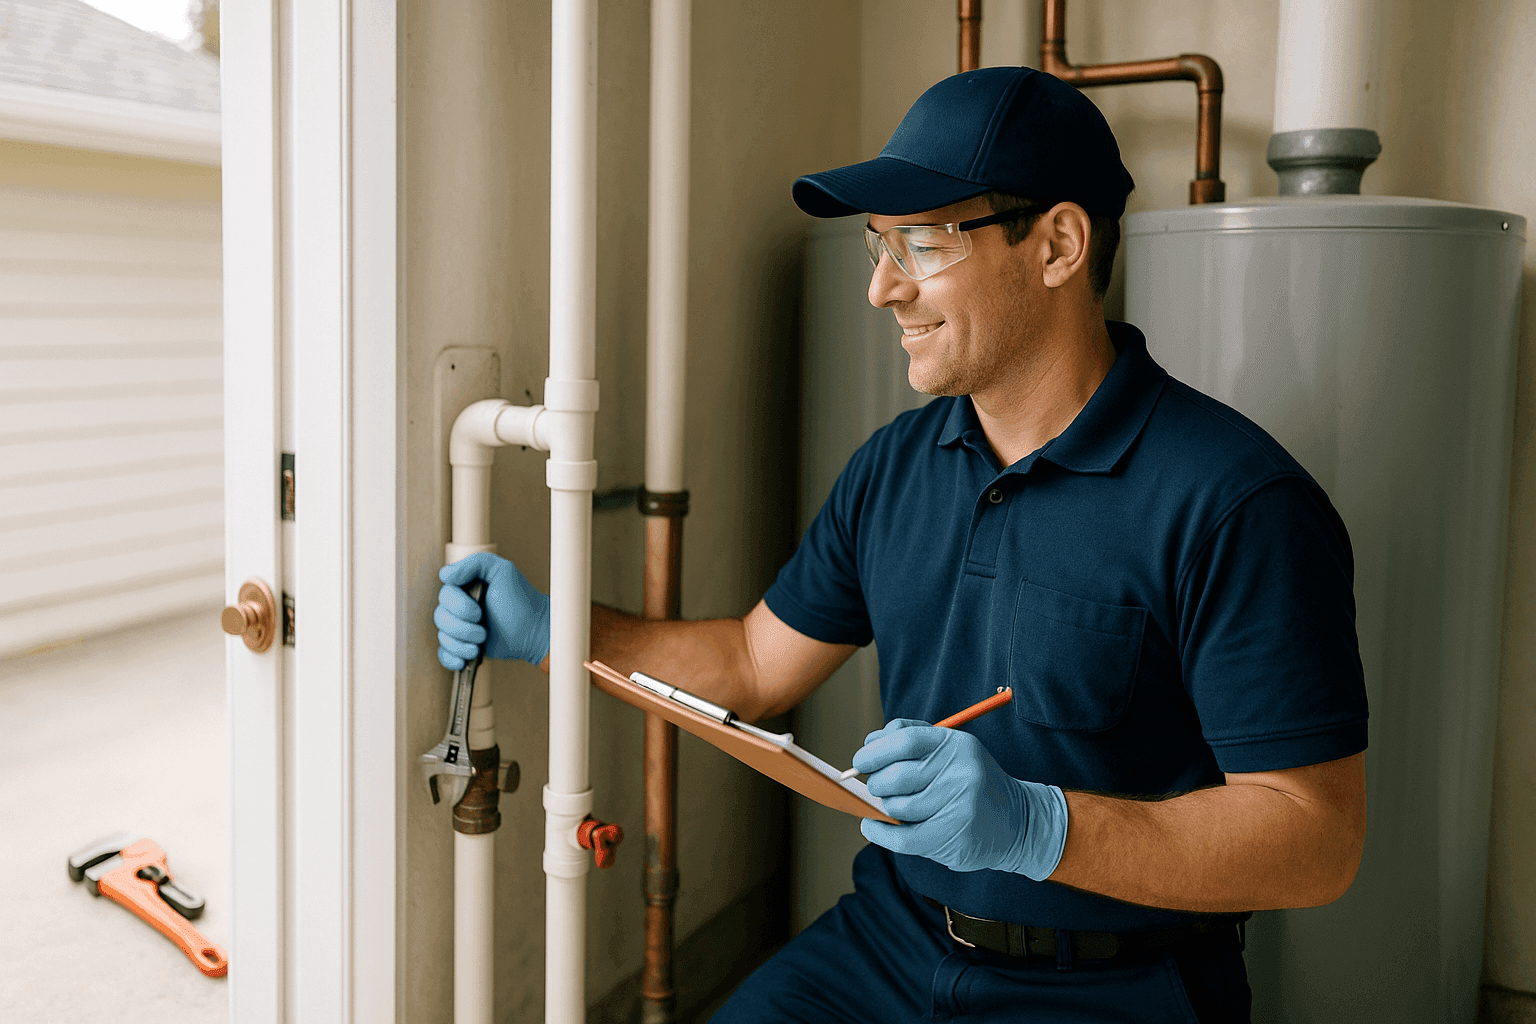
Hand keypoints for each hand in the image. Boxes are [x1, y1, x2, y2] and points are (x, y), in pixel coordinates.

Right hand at [435, 552, 550, 669]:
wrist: (534, 632)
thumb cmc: (522, 601)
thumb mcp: (502, 571)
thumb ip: (475, 563)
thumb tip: (445, 574)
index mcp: (466, 587)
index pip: (445, 595)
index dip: (458, 606)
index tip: (478, 611)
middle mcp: (461, 606)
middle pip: (440, 617)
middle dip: (462, 628)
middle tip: (483, 630)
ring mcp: (462, 627)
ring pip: (442, 637)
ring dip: (460, 644)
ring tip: (480, 644)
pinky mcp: (464, 646)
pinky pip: (444, 653)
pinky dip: (451, 657)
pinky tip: (464, 659)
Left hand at [854, 719, 1067, 880]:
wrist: (1018, 822)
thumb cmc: (972, 781)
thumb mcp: (952, 749)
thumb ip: (912, 737)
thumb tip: (869, 744)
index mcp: (956, 745)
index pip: (905, 740)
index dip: (875, 750)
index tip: (860, 760)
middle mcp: (960, 773)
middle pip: (896, 776)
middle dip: (877, 783)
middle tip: (877, 786)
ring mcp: (959, 806)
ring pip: (897, 808)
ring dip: (886, 808)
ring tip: (894, 806)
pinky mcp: (954, 837)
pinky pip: (902, 838)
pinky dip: (879, 833)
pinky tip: (872, 826)